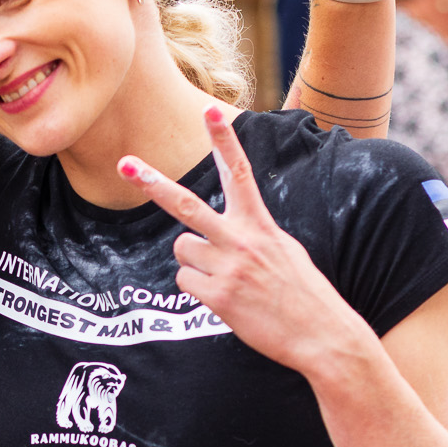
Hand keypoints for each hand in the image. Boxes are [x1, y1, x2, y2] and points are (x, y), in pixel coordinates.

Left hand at [117, 107, 375, 374]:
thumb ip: (252, 233)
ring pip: (182, 249)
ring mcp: (228, 269)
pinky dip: (198, 290)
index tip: (210, 111)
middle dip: (153, 184)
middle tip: (124, 164)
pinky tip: (225, 299)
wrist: (323, 335)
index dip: (224, 140)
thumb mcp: (285, 249)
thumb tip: (223, 232)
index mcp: (260, 224)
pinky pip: (185, 282)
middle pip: (185, 206)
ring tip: (226, 278)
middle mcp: (241, 241)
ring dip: (195, 262)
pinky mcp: (219, 298)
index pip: (238, 173)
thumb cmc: (305, 293)